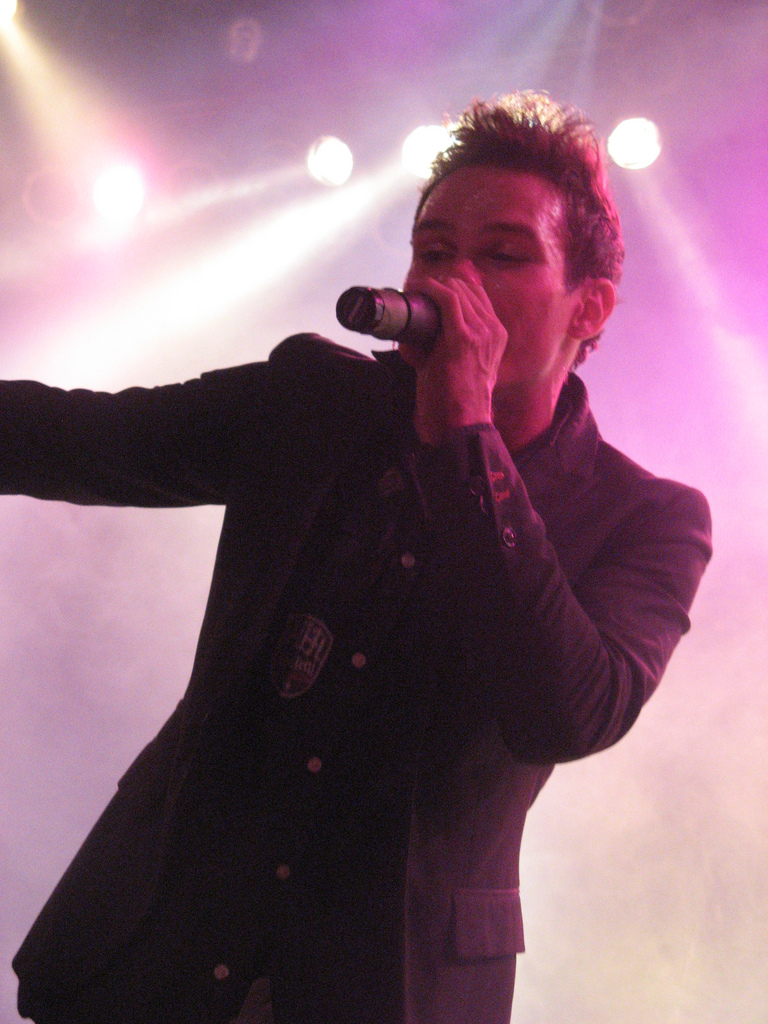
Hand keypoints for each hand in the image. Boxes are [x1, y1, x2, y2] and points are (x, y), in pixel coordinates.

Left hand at [399, 264, 507, 444]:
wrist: (459, 423)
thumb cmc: (454, 400)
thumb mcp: (458, 366)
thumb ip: (445, 347)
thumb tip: (414, 335)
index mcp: (497, 336)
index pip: (478, 295)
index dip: (453, 286)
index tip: (431, 288)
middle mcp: (494, 330)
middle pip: (467, 287)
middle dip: (440, 285)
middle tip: (418, 290)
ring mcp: (481, 332)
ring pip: (457, 289)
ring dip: (432, 286)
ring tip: (414, 289)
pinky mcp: (463, 337)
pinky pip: (447, 298)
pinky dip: (429, 289)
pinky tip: (417, 288)